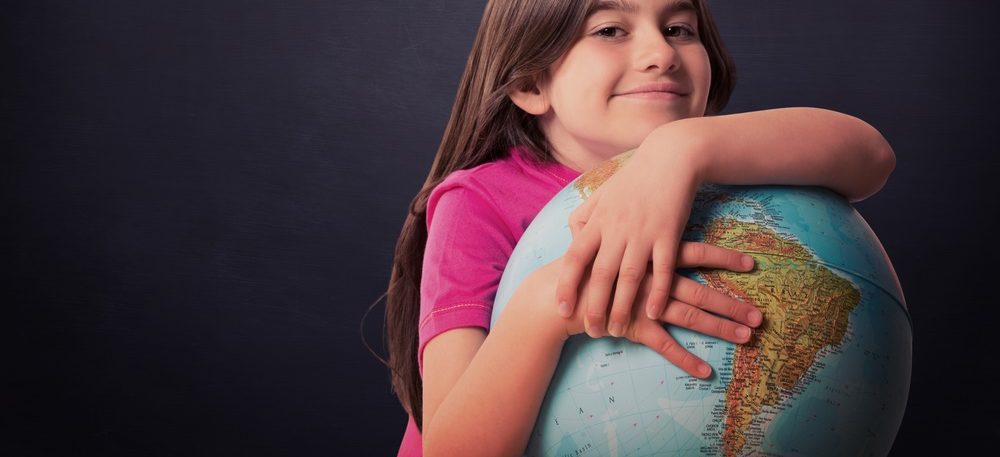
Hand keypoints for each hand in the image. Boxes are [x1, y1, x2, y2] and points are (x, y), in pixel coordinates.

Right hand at [545, 249, 761, 378]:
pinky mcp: (633, 327)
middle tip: (760, 315)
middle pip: (701, 290)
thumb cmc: (582, 266)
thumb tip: (647, 222)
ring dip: (719, 327)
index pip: (696, 253)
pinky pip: (665, 345)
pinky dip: (685, 360)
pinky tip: (705, 371)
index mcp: (650, 255)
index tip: (752, 263)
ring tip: (747, 337)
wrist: (555, 294)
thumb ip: (627, 231)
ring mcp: (644, 304)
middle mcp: (653, 279)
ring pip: (690, 316)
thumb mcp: (607, 239)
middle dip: (732, 303)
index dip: (724, 257)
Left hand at [556, 136, 711, 334]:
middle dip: (594, 306)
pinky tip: (653, 314)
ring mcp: (644, 232)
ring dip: (623, 307)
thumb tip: (571, 240)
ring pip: (630, 277)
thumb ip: (584, 217)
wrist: (670, 158)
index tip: (562, 308)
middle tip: (591, 331)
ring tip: (618, 331)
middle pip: (601, 274)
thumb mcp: (602, 194)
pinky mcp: (669, 234)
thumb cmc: (633, 179)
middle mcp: (617, 229)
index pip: (575, 257)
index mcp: (598, 220)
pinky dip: (658, 293)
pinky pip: (664, 270)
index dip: (567, 284)